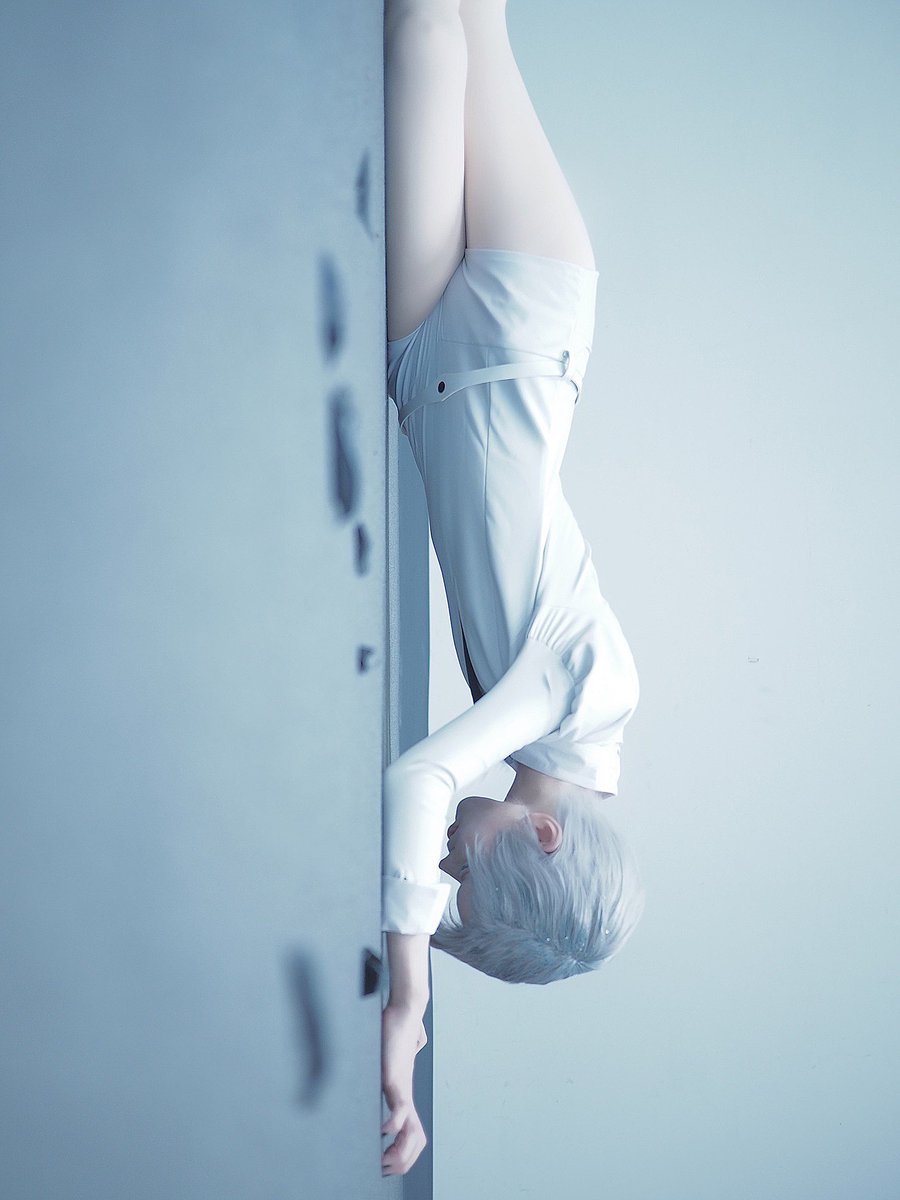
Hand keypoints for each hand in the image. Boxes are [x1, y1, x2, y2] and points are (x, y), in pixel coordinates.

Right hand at [381, 1002, 427, 1175]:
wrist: (405, 1011)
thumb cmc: (395, 1031)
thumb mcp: (387, 1058)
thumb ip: (389, 1064)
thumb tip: (388, 1062)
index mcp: (403, 1095)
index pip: (414, 1134)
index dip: (406, 1154)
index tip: (388, 1163)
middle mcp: (405, 1096)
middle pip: (416, 1140)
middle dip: (403, 1161)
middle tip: (386, 1169)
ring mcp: (401, 1088)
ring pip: (411, 1131)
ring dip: (400, 1152)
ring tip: (384, 1159)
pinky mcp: (395, 1078)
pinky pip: (400, 1109)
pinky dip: (393, 1124)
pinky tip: (382, 1130)